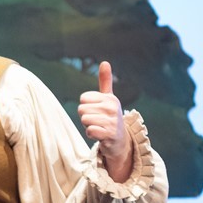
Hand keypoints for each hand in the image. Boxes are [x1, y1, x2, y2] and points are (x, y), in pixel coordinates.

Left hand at [78, 61, 131, 181]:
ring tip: (99, 127)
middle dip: (86, 117)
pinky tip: (100, 135)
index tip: (97, 111)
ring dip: (88, 126)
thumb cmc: (110, 117)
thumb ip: (105, 81)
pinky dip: (91, 135)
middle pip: (81, 109)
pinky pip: (89, 131)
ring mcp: (112, 121)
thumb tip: (104, 62)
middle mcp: (113, 108)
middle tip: (98, 121)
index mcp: (110, 98)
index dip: (86, 106)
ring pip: (84, 120)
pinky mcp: (110, 134)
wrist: (120, 140)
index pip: (83, 98)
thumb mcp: (108, 98)